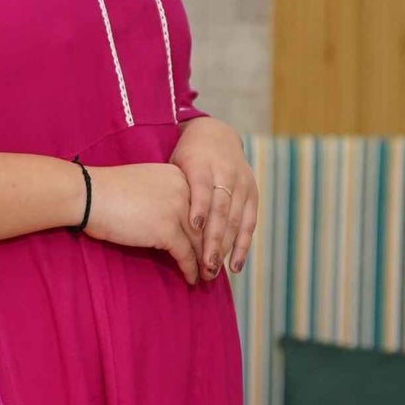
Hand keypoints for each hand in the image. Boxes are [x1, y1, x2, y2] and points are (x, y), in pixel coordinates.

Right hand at [82, 163, 201, 285]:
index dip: (209, 228)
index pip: (202, 206)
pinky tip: (192, 279)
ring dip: (205, 263)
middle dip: (211, 247)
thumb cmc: (107, 191)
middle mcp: (185, 190)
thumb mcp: (146, 185)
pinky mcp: (167, 230)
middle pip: (206, 224)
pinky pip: (186, 255)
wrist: (88, 193)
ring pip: (200, 242)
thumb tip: (170, 218)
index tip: (212, 242)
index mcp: (180, 177)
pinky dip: (191, 270)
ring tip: (208, 276)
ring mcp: (178, 210)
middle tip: (215, 264)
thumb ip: (164, 197)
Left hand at [169, 118, 257, 278]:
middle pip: (221, 209)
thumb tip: (152, 219)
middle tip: (204, 266)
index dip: (199, 207)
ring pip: (236, 220)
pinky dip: (242, 246)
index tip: (193, 227)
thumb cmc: (187, 158)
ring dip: (226, 248)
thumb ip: (171, 189)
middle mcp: (226, 173)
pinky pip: (249, 223)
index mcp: (202, 164)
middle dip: (214, 240)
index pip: (202, 188)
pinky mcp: (253, 193)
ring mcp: (242, 184)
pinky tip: (234, 266)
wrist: (216, 135)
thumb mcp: (175, 165)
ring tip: (213, 270)